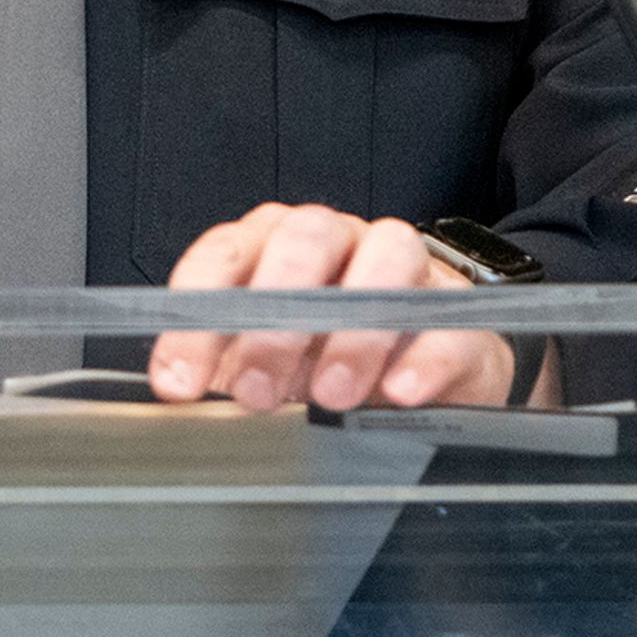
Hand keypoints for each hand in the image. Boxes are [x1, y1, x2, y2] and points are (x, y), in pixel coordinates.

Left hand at [149, 203, 517, 412]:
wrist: (423, 365)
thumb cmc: (325, 354)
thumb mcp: (265, 363)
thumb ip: (223, 369)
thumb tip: (178, 397)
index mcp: (272, 243)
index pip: (225, 255)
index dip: (195, 320)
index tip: (176, 383)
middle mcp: (336, 239)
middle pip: (305, 240)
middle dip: (274, 319)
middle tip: (255, 391)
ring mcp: (406, 265)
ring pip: (388, 257)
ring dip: (353, 329)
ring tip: (331, 394)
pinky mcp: (459, 309)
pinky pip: (449, 316)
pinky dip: (423, 355)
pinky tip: (399, 393)